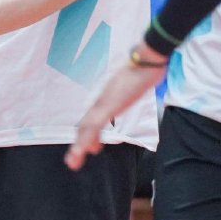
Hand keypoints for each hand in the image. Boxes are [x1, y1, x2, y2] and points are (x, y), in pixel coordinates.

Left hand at [66, 43, 165, 170]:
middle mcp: (103, 99)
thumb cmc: (145, 67)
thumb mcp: (136, 83)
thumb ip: (132, 88)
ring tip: (73, 162)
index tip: (91, 149)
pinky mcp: (110, 104)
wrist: (147, 57)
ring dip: (79, 146)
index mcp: (109, 96)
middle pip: (86, 124)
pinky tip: (84, 150)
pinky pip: (95, 124)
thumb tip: (139, 84)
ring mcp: (105, 102)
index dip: (89, 134)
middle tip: (73, 161)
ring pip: (87, 128)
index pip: (94, 118)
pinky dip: (88, 138)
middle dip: (80, 144)